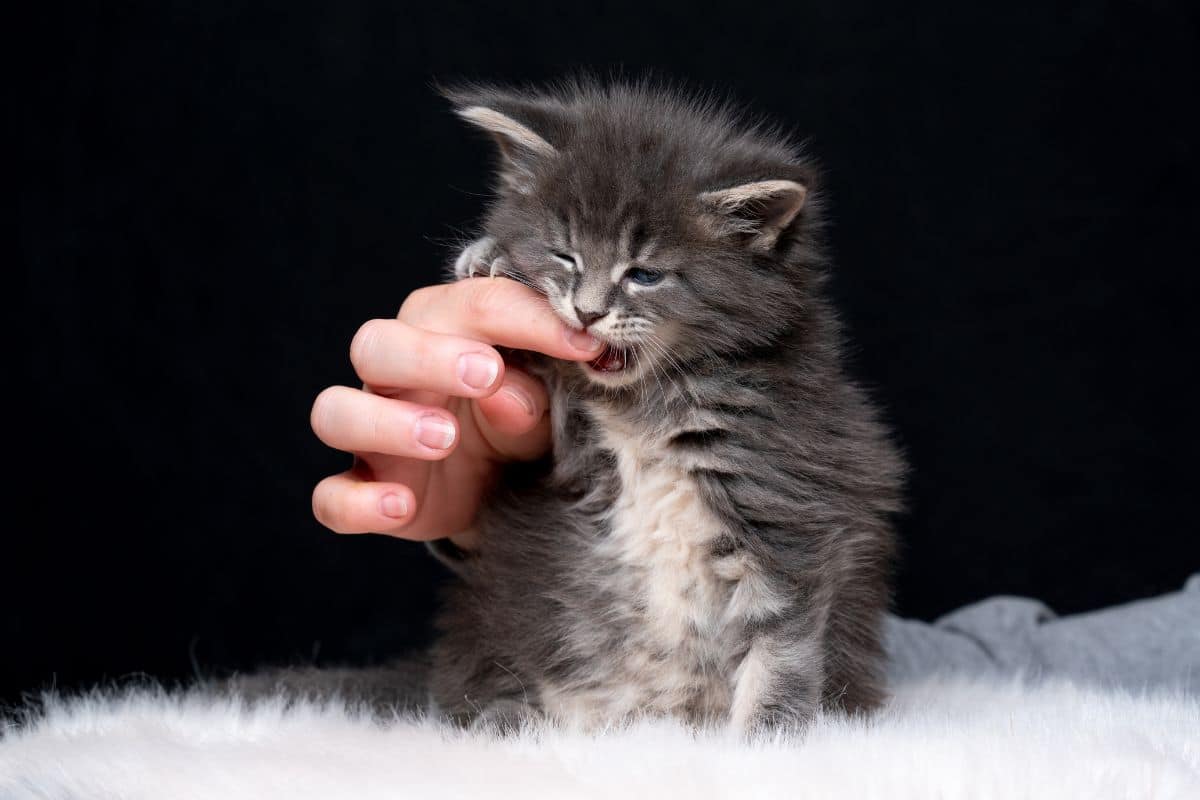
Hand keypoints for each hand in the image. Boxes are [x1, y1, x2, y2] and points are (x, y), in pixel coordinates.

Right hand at [309, 277, 600, 545]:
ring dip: (386, 422)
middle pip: (375, 344)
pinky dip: (358, 502)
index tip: (583, 343)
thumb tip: (512, 394)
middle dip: (428, 355)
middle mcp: (393, 375)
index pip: (470, 305)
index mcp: (440, 331)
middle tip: (487, 374)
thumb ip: (531, 391)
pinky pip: (332, 497)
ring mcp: (369, 434)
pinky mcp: (363, 489)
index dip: (526, 319)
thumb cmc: (515, 419)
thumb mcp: (539, 403)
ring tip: (443, 438)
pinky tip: (400, 505)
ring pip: (336, 411)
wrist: (498, 487)